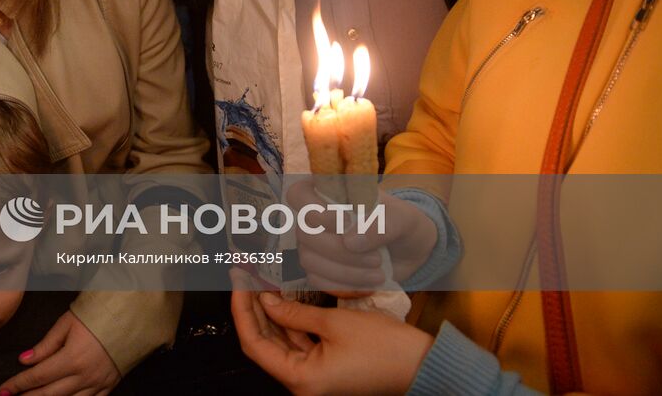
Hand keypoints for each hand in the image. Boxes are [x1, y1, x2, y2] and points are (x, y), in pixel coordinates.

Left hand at [0, 311, 119, 395]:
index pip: (38, 376)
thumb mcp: (66, 324)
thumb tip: (24, 360)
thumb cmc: (96, 317)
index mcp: (72, 359)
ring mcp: (97, 384)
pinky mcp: (108, 387)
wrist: (129, 318)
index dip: (18, 384)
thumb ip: (45, 345)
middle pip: (49, 394)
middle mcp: (84, 377)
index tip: (2, 389)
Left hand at [232, 290, 432, 395]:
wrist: (422, 364)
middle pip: (264, 343)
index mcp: (302, 380)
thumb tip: (266, 300)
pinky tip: (280, 298)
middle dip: (252, 308)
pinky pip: (297, 343)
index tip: (238, 282)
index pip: (254, 344)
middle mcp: (304, 383)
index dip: (242, 310)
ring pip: (279, 342)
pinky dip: (288, 321)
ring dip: (268, 313)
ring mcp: (314, 376)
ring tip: (258, 282)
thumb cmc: (386, 350)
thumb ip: (294, 312)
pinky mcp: (325, 367)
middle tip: (243, 277)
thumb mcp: (334, 323)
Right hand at [287, 179, 438, 295]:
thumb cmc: (400, 223)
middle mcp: (314, 218)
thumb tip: (351, 242)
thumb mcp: (401, 218)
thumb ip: (380, 225)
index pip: (298, 194)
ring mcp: (313, 245)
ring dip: (345, 271)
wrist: (410, 250)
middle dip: (340, 250)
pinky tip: (369, 282)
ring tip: (378, 272)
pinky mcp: (319, 270)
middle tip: (375, 258)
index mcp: (328, 192)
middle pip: (304, 233)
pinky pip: (317, 280)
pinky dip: (344, 285)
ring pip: (309, 260)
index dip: (315, 210)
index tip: (344, 222)